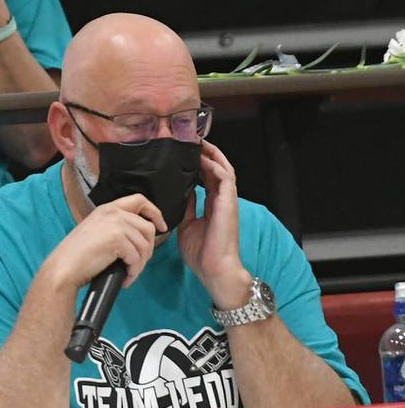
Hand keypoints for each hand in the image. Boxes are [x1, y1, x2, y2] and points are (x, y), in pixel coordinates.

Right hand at [41, 193, 167, 291]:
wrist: (65, 266)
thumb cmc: (78, 255)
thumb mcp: (97, 231)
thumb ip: (116, 227)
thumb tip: (140, 239)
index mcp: (107, 208)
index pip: (140, 200)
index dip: (155, 213)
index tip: (161, 227)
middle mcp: (113, 212)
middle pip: (148, 227)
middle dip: (148, 249)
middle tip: (137, 263)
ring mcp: (115, 224)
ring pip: (145, 245)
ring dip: (140, 264)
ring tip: (129, 273)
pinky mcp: (117, 239)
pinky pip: (137, 257)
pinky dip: (133, 271)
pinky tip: (124, 277)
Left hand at [176, 141, 250, 308]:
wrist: (213, 269)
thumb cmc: (201, 252)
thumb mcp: (186, 224)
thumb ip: (185, 206)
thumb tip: (179, 191)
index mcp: (212, 204)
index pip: (207, 176)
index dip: (198, 162)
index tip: (185, 151)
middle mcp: (221, 200)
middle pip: (216, 168)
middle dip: (206, 152)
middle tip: (191, 139)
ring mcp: (226, 201)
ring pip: (223, 169)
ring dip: (212, 154)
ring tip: (199, 141)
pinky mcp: (228, 203)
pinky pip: (225, 178)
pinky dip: (215, 165)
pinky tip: (203, 157)